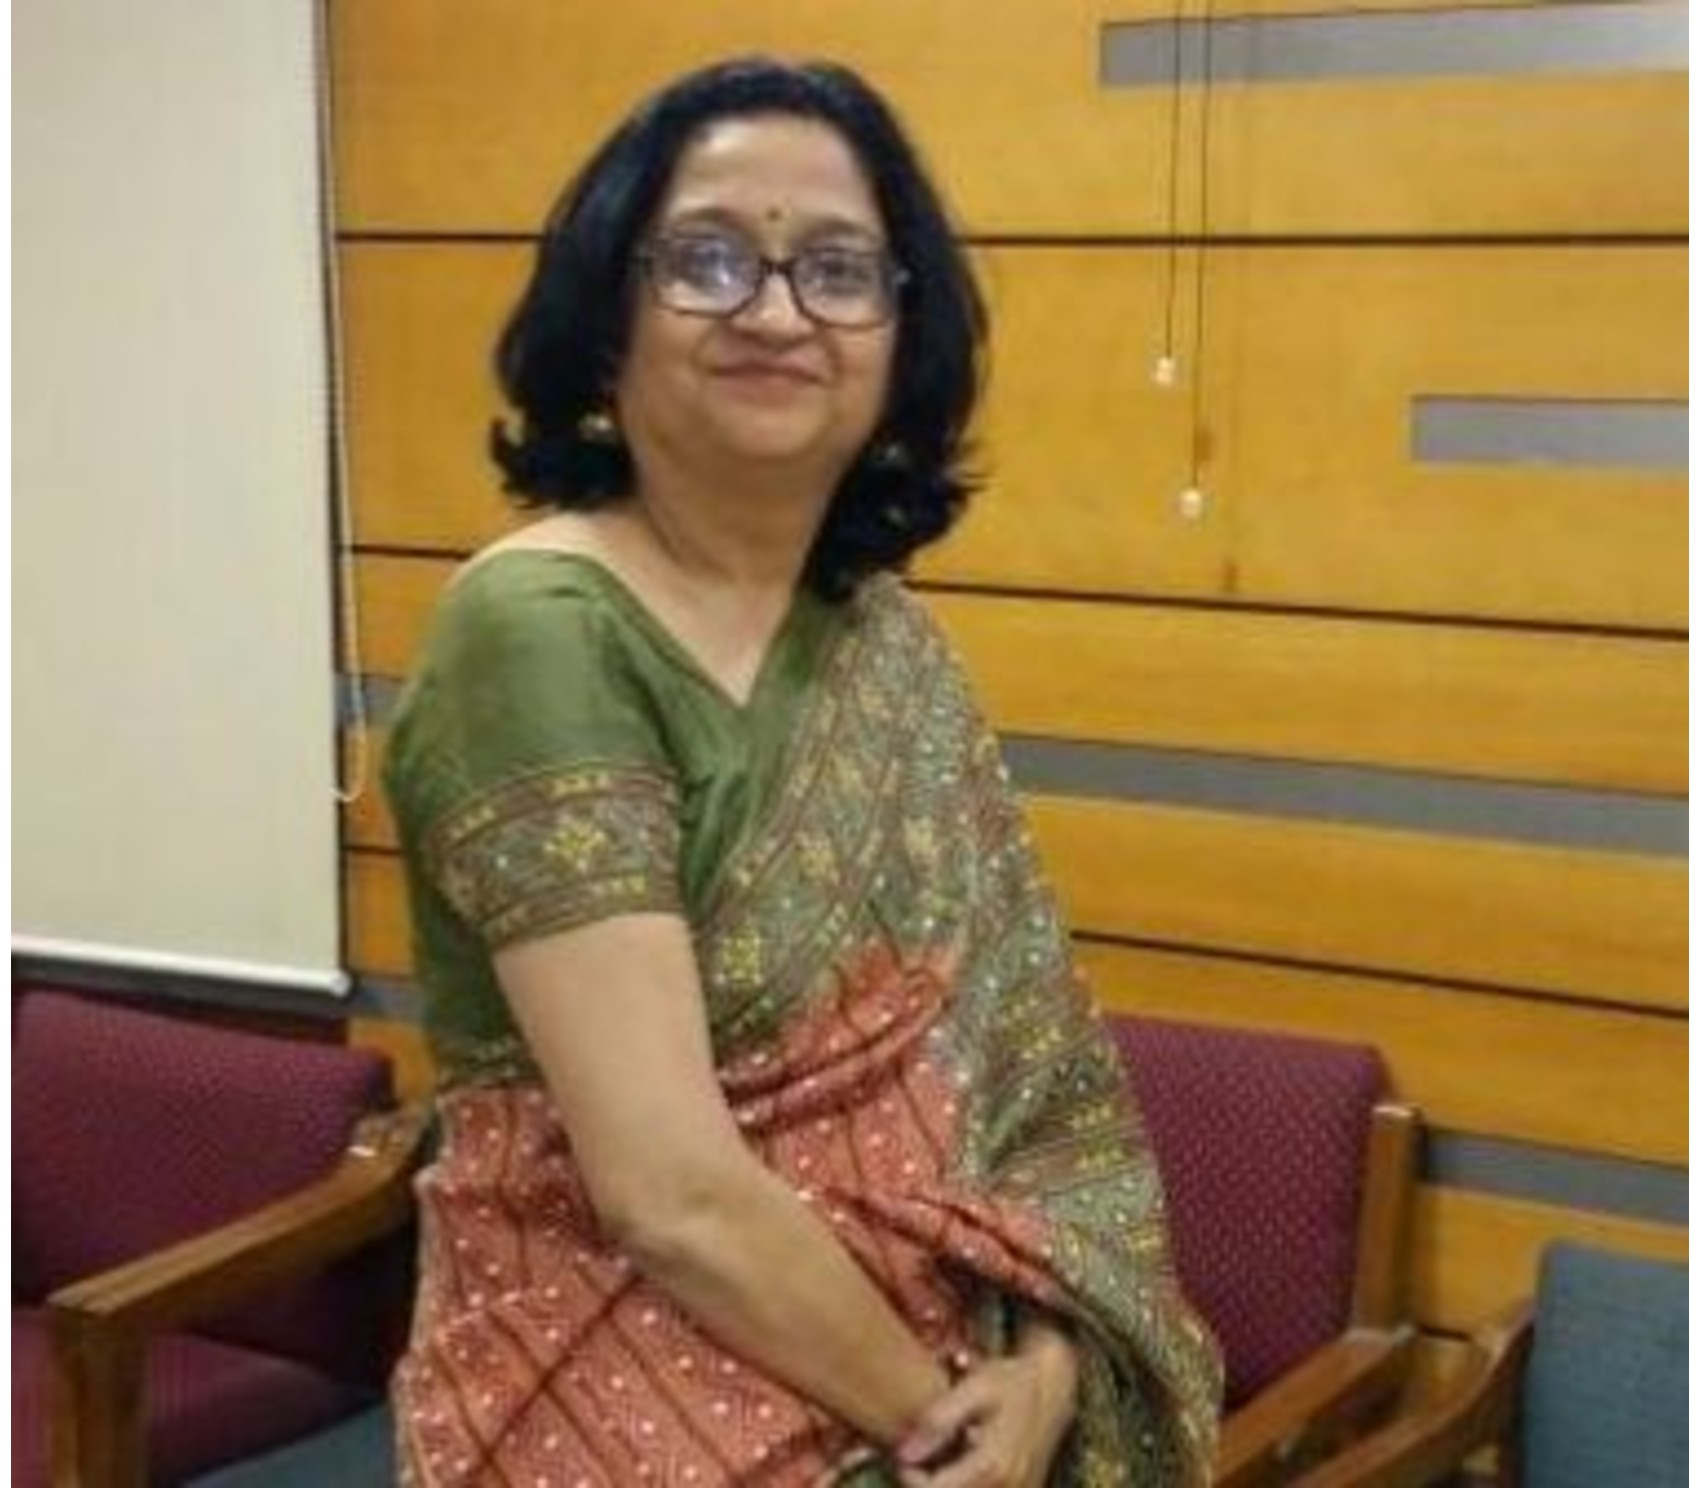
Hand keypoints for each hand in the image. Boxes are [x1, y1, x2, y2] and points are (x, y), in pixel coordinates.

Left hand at [894, 1334, 1077, 1487]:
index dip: (909, 1479)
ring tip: (937, 1466)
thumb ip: (938, 1421)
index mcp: (991, 1466)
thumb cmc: (1009, 1382)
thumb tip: (902, 1455)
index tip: (903, 1456)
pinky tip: (959, 1472)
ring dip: (947, 1487)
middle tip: (917, 1463)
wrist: (1053, 1387)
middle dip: (927, 1486)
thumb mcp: (973, 1388)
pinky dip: (966, 1486)